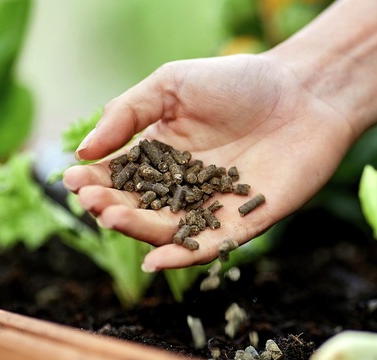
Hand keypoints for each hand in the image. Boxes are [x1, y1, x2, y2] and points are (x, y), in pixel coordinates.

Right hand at [63, 54, 355, 270]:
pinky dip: (181, 258)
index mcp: (161, 154)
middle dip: (110, 205)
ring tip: (111, 216)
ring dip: (137, 229)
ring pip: (166, 229)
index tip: (72, 177)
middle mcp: (182, 186)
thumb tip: (84, 151)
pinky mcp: (242, 224)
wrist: (304, 93)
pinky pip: (208, 246)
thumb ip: (128, 114)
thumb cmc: (239, 82)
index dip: (94, 179)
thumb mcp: (172, 85)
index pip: (119, 174)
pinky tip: (155, 260)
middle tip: (90, 200)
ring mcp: (210, 207)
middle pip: (138, 206)